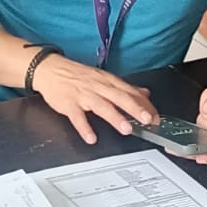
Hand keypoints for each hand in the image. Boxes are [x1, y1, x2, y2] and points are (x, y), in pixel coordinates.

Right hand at [31, 55, 155, 144]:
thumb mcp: (103, 78)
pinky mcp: (68, 103)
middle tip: (148, 120)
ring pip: (102, 105)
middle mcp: (98, 86)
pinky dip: (84, 127)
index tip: (156, 116)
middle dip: (135, 108)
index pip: (131, 92)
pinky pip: (77, 116)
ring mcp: (83, 95)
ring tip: (126, 129)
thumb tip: (144, 94)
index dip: (144, 104)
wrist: (50, 69)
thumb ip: (124, 88)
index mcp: (108, 81)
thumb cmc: (77, 75)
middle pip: (120, 97)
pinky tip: (91, 137)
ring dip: (115, 117)